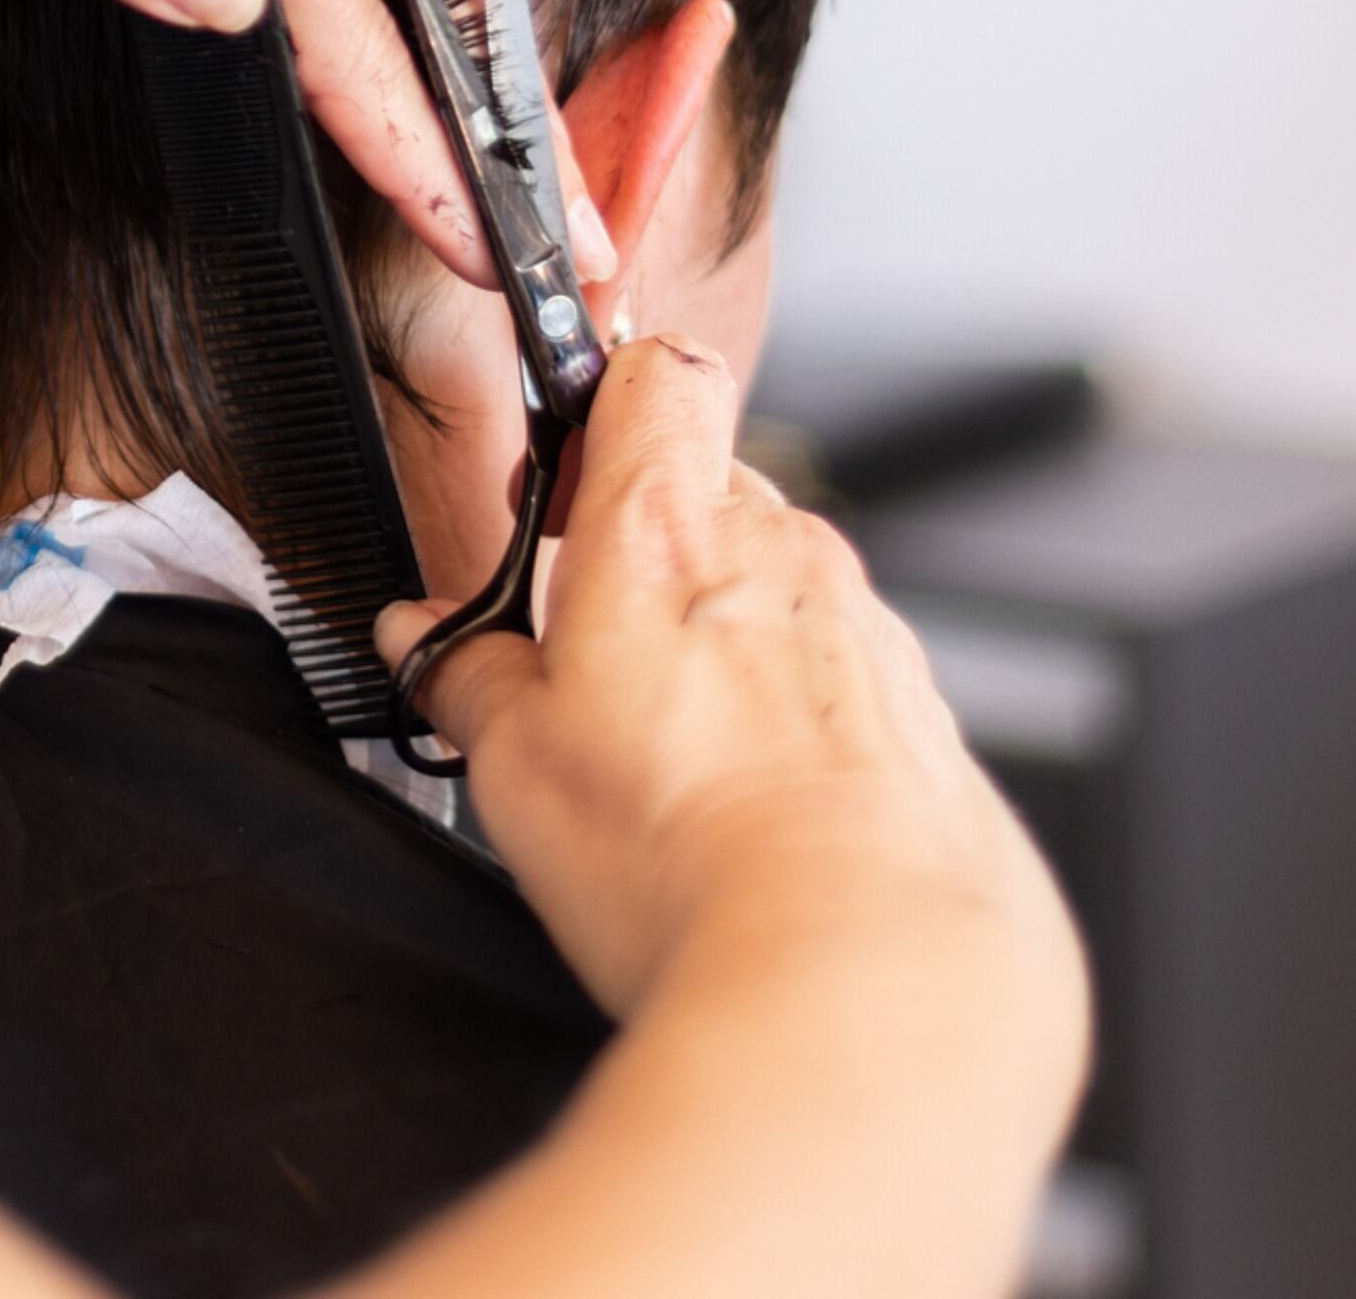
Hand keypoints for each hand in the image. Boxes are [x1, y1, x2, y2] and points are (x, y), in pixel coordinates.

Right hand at [379, 337, 1080, 1024]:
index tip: (563, 474)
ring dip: (726, 654)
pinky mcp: (926, 723)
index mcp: (667, 532)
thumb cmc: (689, 862)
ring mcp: (868, 637)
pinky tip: (756, 823)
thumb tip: (429, 641)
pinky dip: (797, 731)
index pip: (653, 373)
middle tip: (588, 667)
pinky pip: (841, 689)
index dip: (604, 398)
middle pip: (712, 500)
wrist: (872, 981)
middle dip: (649, 564)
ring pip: (779, 601)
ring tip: (674, 774)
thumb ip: (465, 676)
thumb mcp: (513, 767)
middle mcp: (786, 558)